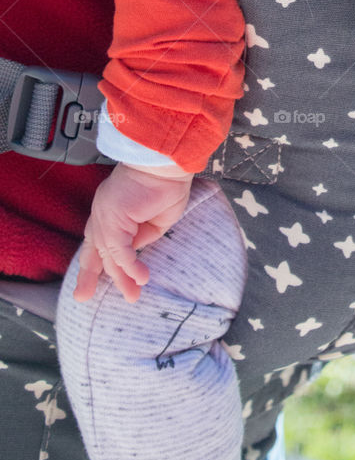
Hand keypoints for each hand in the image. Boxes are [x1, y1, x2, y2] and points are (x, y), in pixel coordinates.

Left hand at [73, 162, 192, 304]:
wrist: (166, 162)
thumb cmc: (167, 183)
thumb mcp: (156, 218)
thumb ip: (142, 236)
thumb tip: (133, 252)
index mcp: (110, 210)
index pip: (96, 239)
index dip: (93, 260)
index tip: (90, 279)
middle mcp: (102, 214)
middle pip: (93, 250)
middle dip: (89, 276)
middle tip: (83, 297)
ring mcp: (104, 216)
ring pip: (108, 255)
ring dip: (121, 278)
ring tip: (132, 297)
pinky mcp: (113, 219)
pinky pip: (120, 251)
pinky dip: (131, 267)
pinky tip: (141, 279)